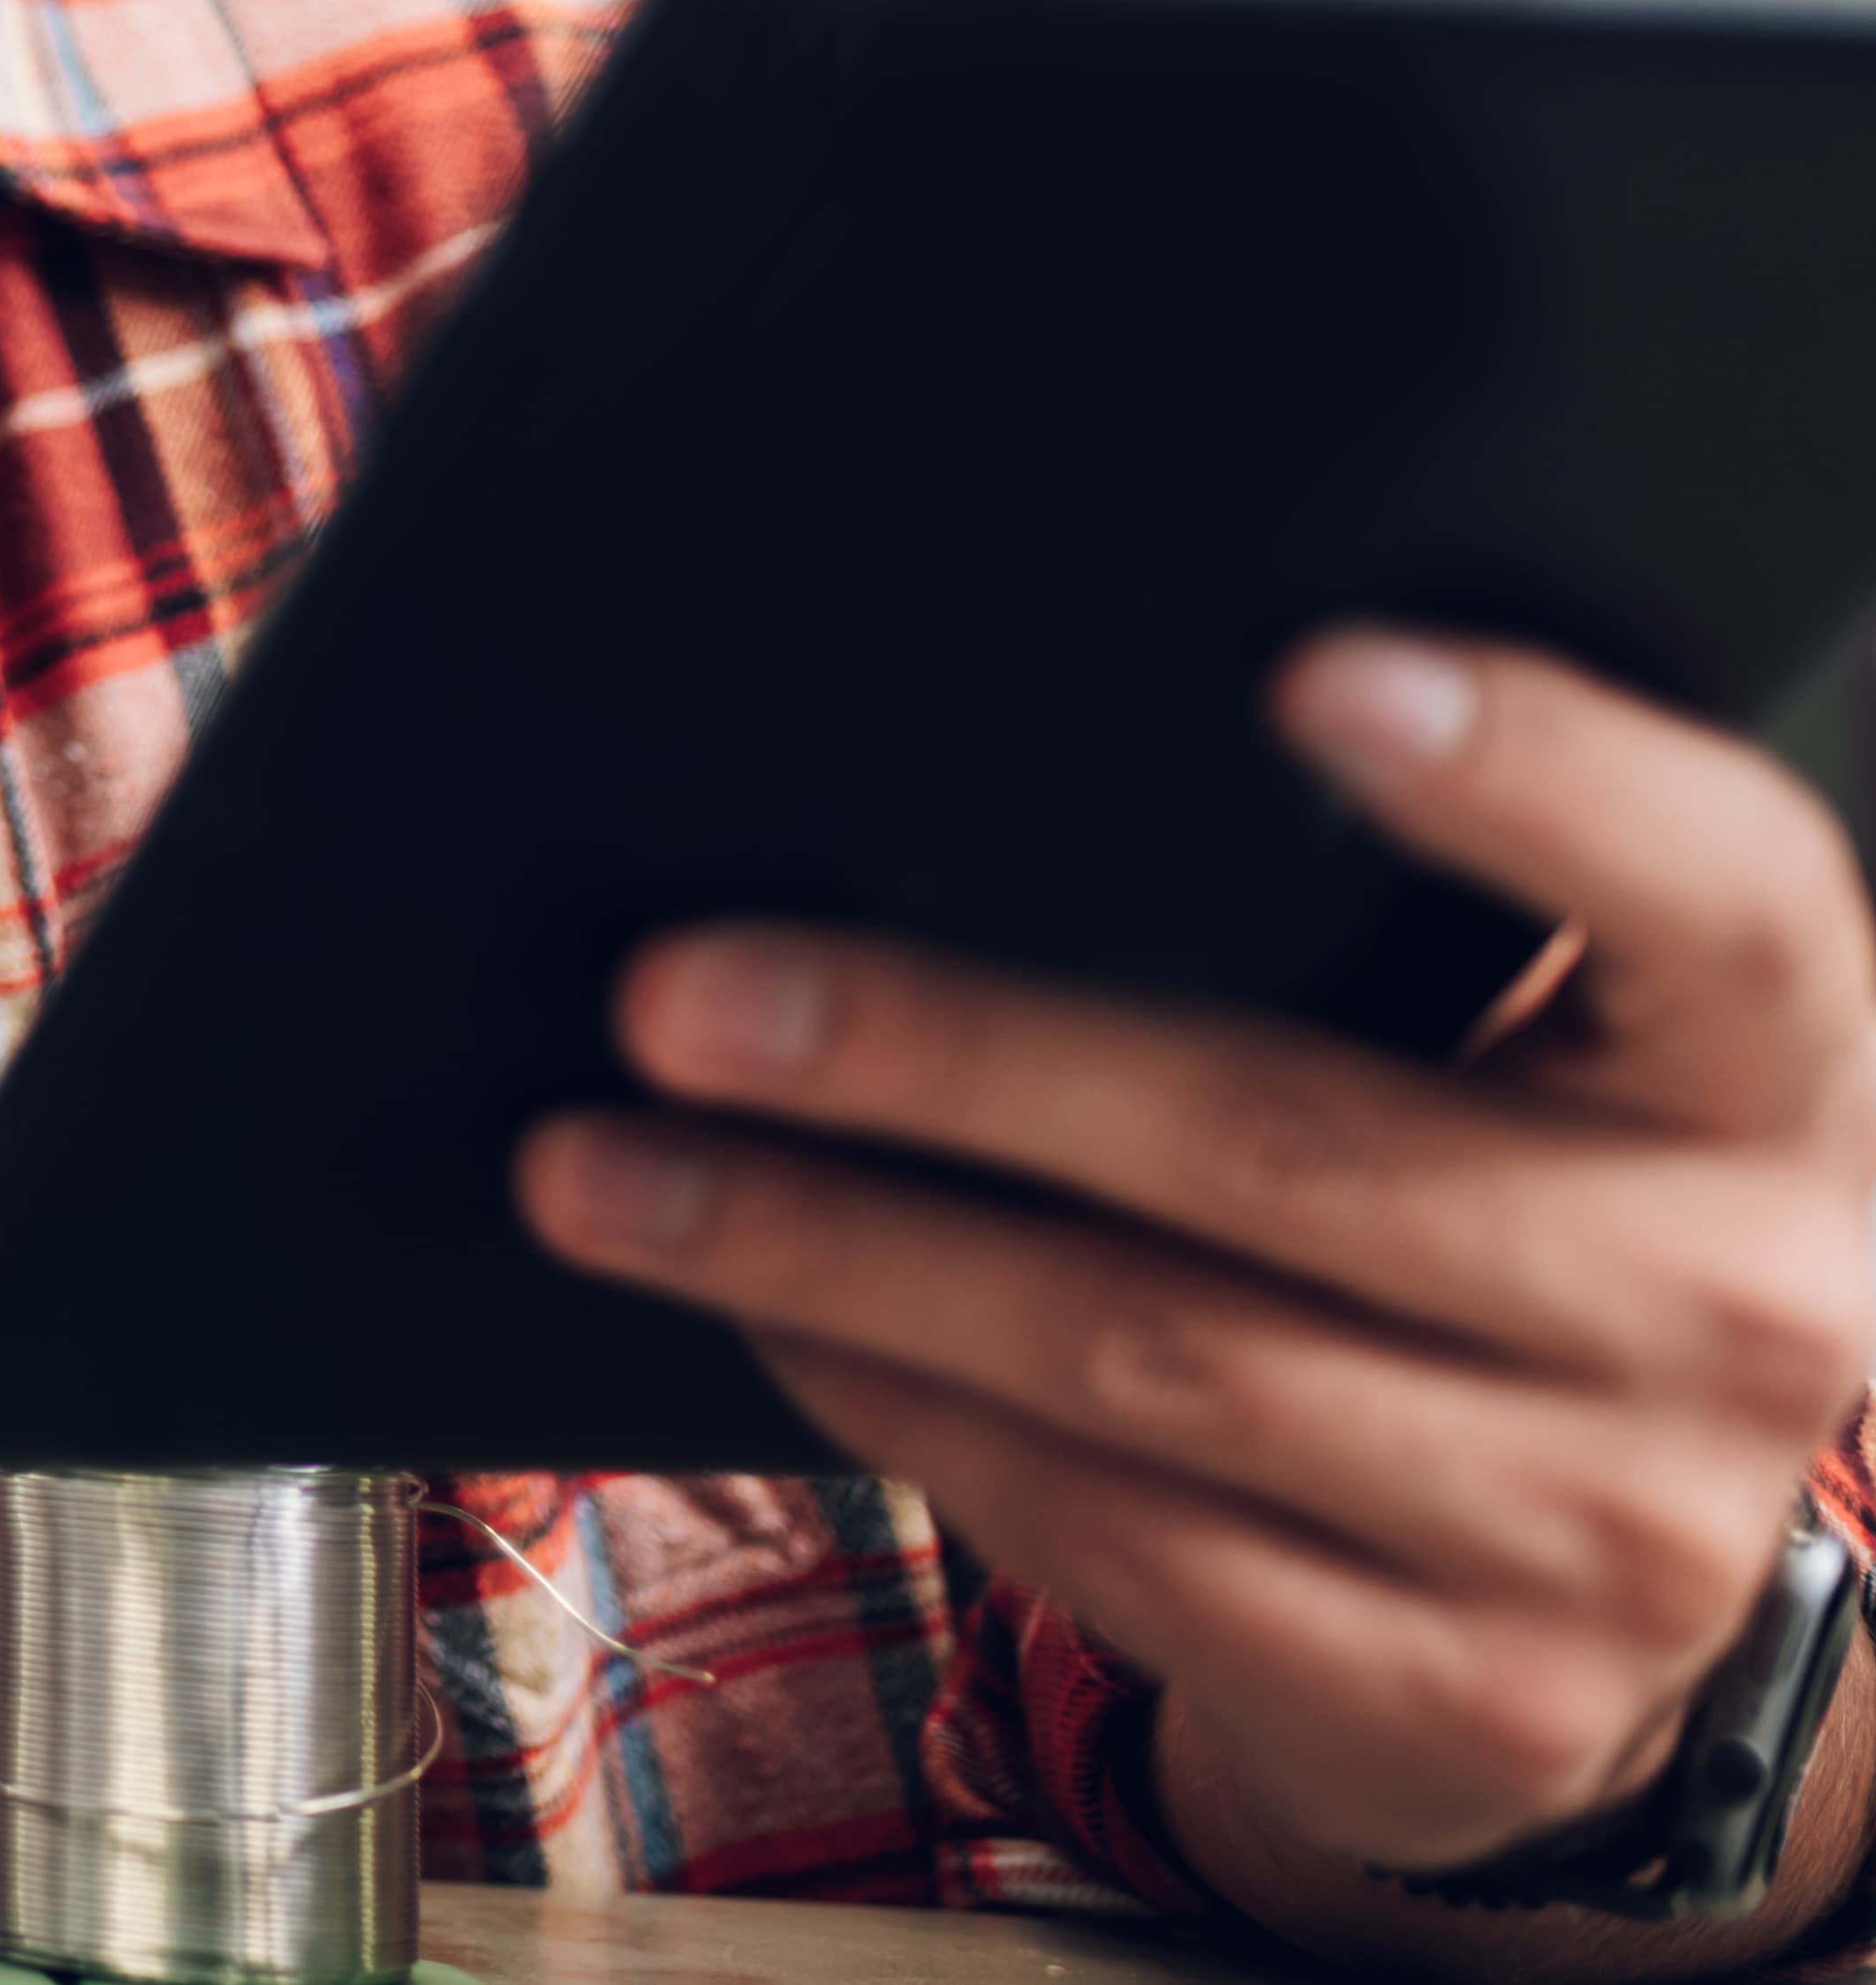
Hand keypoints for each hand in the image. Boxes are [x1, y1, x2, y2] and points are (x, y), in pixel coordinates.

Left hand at [518, 629, 1875, 1897]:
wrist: (1614, 1580)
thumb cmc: (1524, 1213)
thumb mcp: (1546, 1053)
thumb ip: (1377, 920)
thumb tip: (964, 773)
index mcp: (1779, 1074)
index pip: (1717, 885)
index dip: (1531, 773)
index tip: (1305, 668)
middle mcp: (1749, 1303)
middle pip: (1288, 1143)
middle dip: (935, 1060)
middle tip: (678, 993)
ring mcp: (1612, 1531)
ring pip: (1148, 1359)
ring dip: (834, 1254)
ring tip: (610, 1171)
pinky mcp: (1460, 1700)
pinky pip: (1114, 1533)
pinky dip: (900, 1411)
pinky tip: (769, 1322)